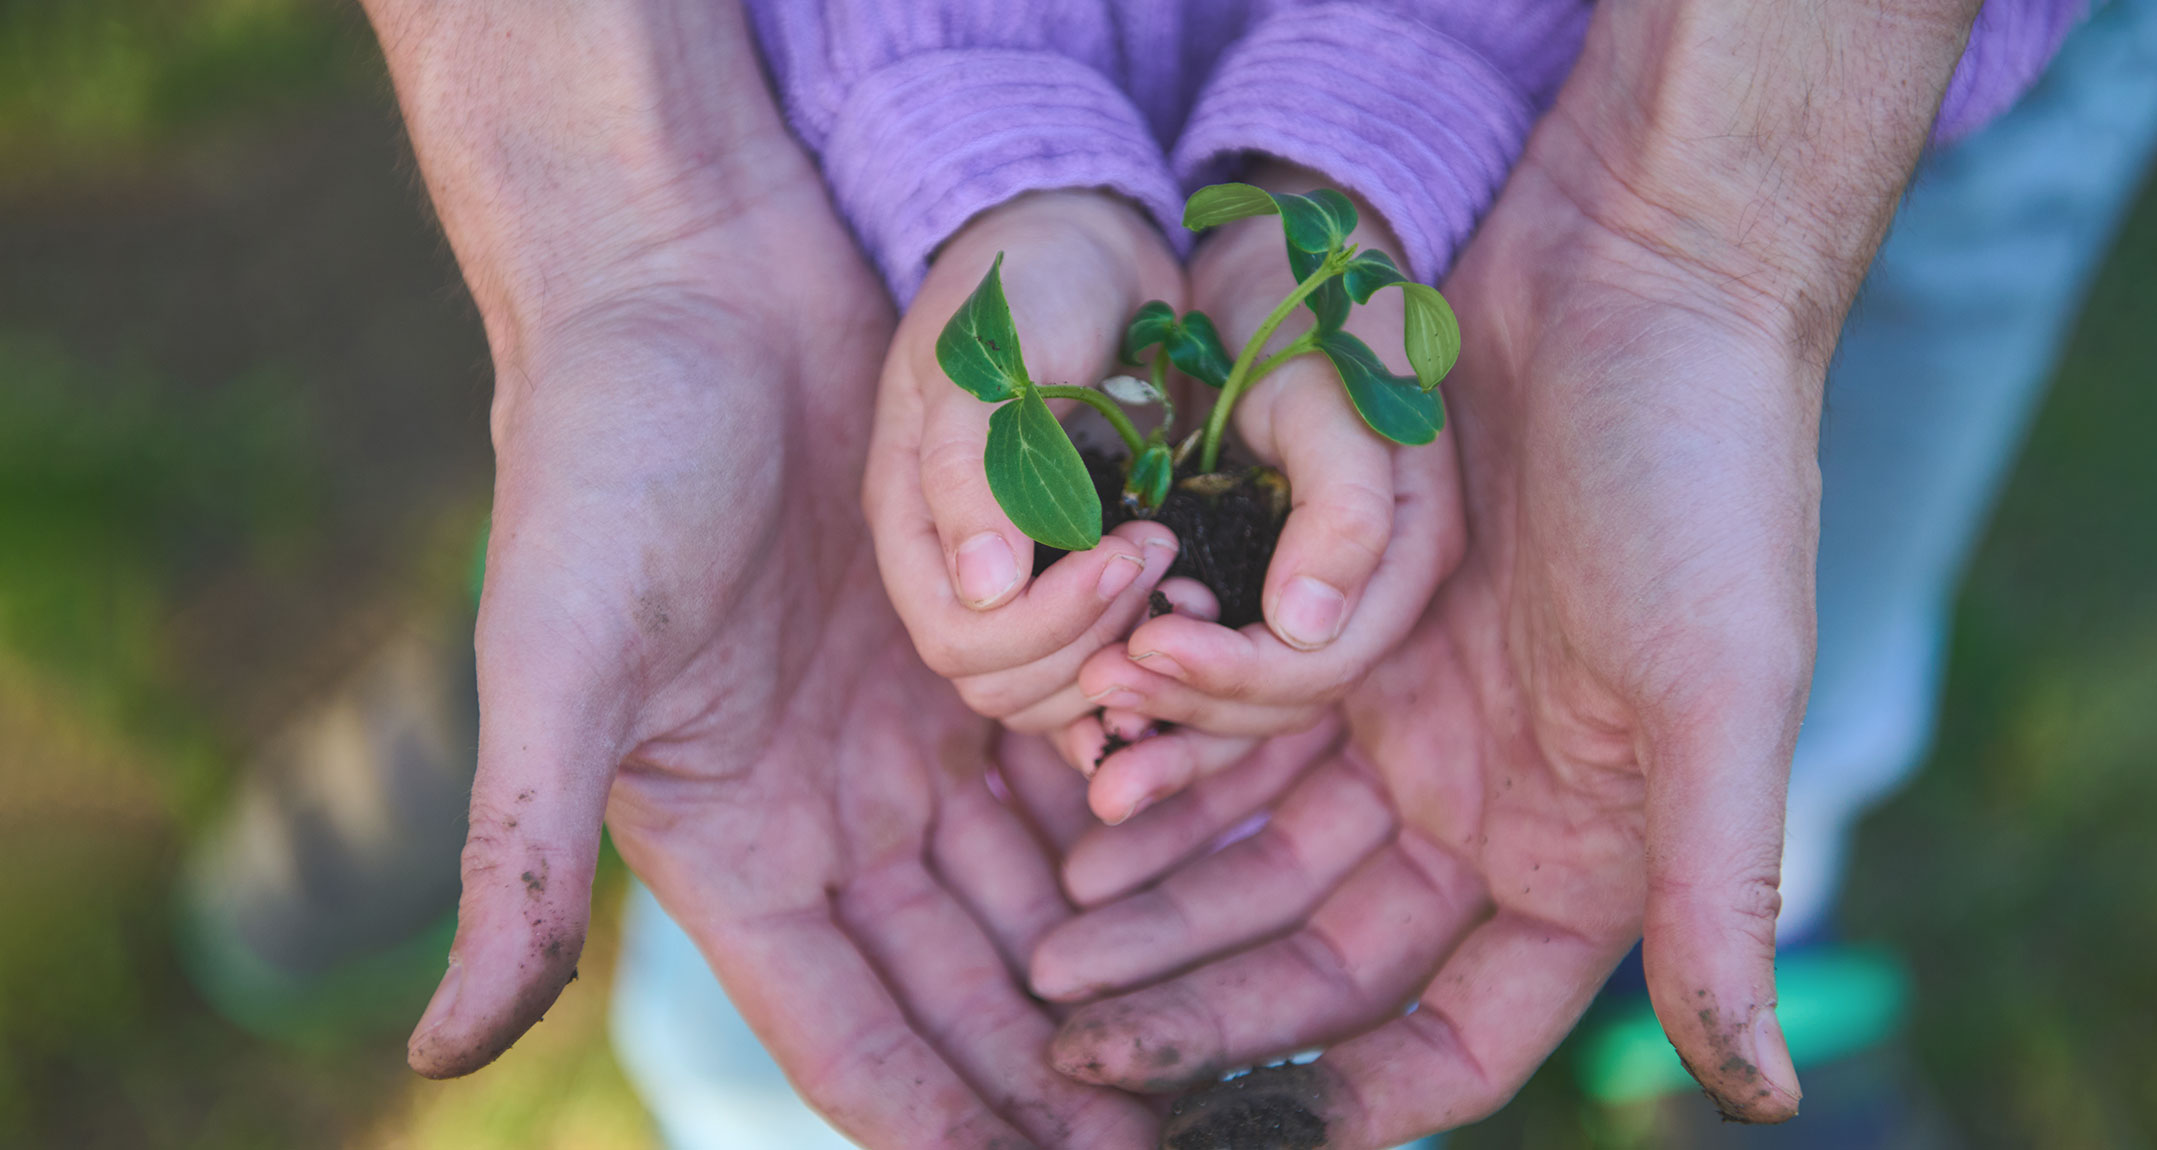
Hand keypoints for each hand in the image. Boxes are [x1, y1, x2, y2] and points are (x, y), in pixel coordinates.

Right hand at [379, 9, 1157, 1142]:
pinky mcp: (995, 641)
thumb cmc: (605, 456)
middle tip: (1174, 1142)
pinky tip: (1230, 869)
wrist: (692, 280)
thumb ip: (522, 856)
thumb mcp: (558, 659)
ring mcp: (924, 732)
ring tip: (1227, 1039)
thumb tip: (429, 1063)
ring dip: (1125, 962)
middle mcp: (840, 815)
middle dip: (1063, 1078)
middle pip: (976, 987)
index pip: (858, 1036)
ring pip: (1049, 885)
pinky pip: (1089, 757)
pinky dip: (1149, 812)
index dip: (947, 1125)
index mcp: (736, 853)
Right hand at [867, 191, 1187, 739]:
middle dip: (1092, 638)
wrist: (1090, 248)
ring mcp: (1022, 581)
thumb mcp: (991, 357)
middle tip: (1162, 552)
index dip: (1045, 623)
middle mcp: (961, 568)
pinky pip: (1101, 667)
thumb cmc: (1031, 285)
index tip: (1125, 546)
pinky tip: (1192, 629)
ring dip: (1126, 654)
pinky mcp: (1084, 582)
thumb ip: (973, 467)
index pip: (958, 640)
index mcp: (914, 522)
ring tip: (1182, 570)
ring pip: (1054, 693)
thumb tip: (983, 591)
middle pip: (1002, 683)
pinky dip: (1147, 665)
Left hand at [1028, 124, 1827, 1143]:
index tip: (1229, 1139)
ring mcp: (1405, 717)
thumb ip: (1715, 893)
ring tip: (1052, 950)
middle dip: (1204, 1004)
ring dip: (1163, 902)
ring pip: (1257, 852)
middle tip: (1076, 1046)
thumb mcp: (1720, 689)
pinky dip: (1165, 773)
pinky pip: (1232, 733)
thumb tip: (1766, 1097)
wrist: (1638, 273)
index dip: (1344, 1100)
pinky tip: (1083, 806)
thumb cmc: (1704, 475)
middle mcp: (1485, 806)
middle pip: (1320, 955)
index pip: (1449, 1034)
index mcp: (1580, 856)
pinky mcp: (1340, 625)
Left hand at [1065, 167, 1463, 822]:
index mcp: (1404, 550)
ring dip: (1170, 722)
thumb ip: (1341, 508)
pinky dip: (1161, 701)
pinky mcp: (1251, 586)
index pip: (1323, 663)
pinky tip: (1097, 723)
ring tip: (1091, 719)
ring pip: (1246, 705)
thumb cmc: (1309, 316)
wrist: (1272, 269)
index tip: (1142, 642)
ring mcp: (1308, 596)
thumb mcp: (1329, 393)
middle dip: (1190, 705)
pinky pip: (1212, 668)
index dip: (1233, 673)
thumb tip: (1306, 628)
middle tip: (1098, 684)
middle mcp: (1364, 591)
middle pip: (1284, 701)